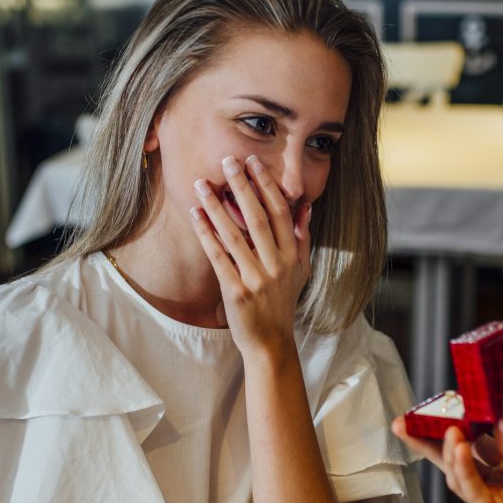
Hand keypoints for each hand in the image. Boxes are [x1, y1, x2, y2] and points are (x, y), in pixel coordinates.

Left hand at [190, 155, 311, 355]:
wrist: (270, 341)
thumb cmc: (283, 301)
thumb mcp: (300, 270)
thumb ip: (302, 237)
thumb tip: (306, 206)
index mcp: (292, 256)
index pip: (280, 212)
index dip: (267, 186)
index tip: (254, 163)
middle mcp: (277, 265)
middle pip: (258, 218)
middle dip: (242, 187)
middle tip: (228, 161)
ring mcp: (256, 279)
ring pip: (234, 235)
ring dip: (216, 206)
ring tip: (201, 184)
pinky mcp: (235, 291)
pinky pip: (218, 256)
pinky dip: (206, 234)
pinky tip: (196, 214)